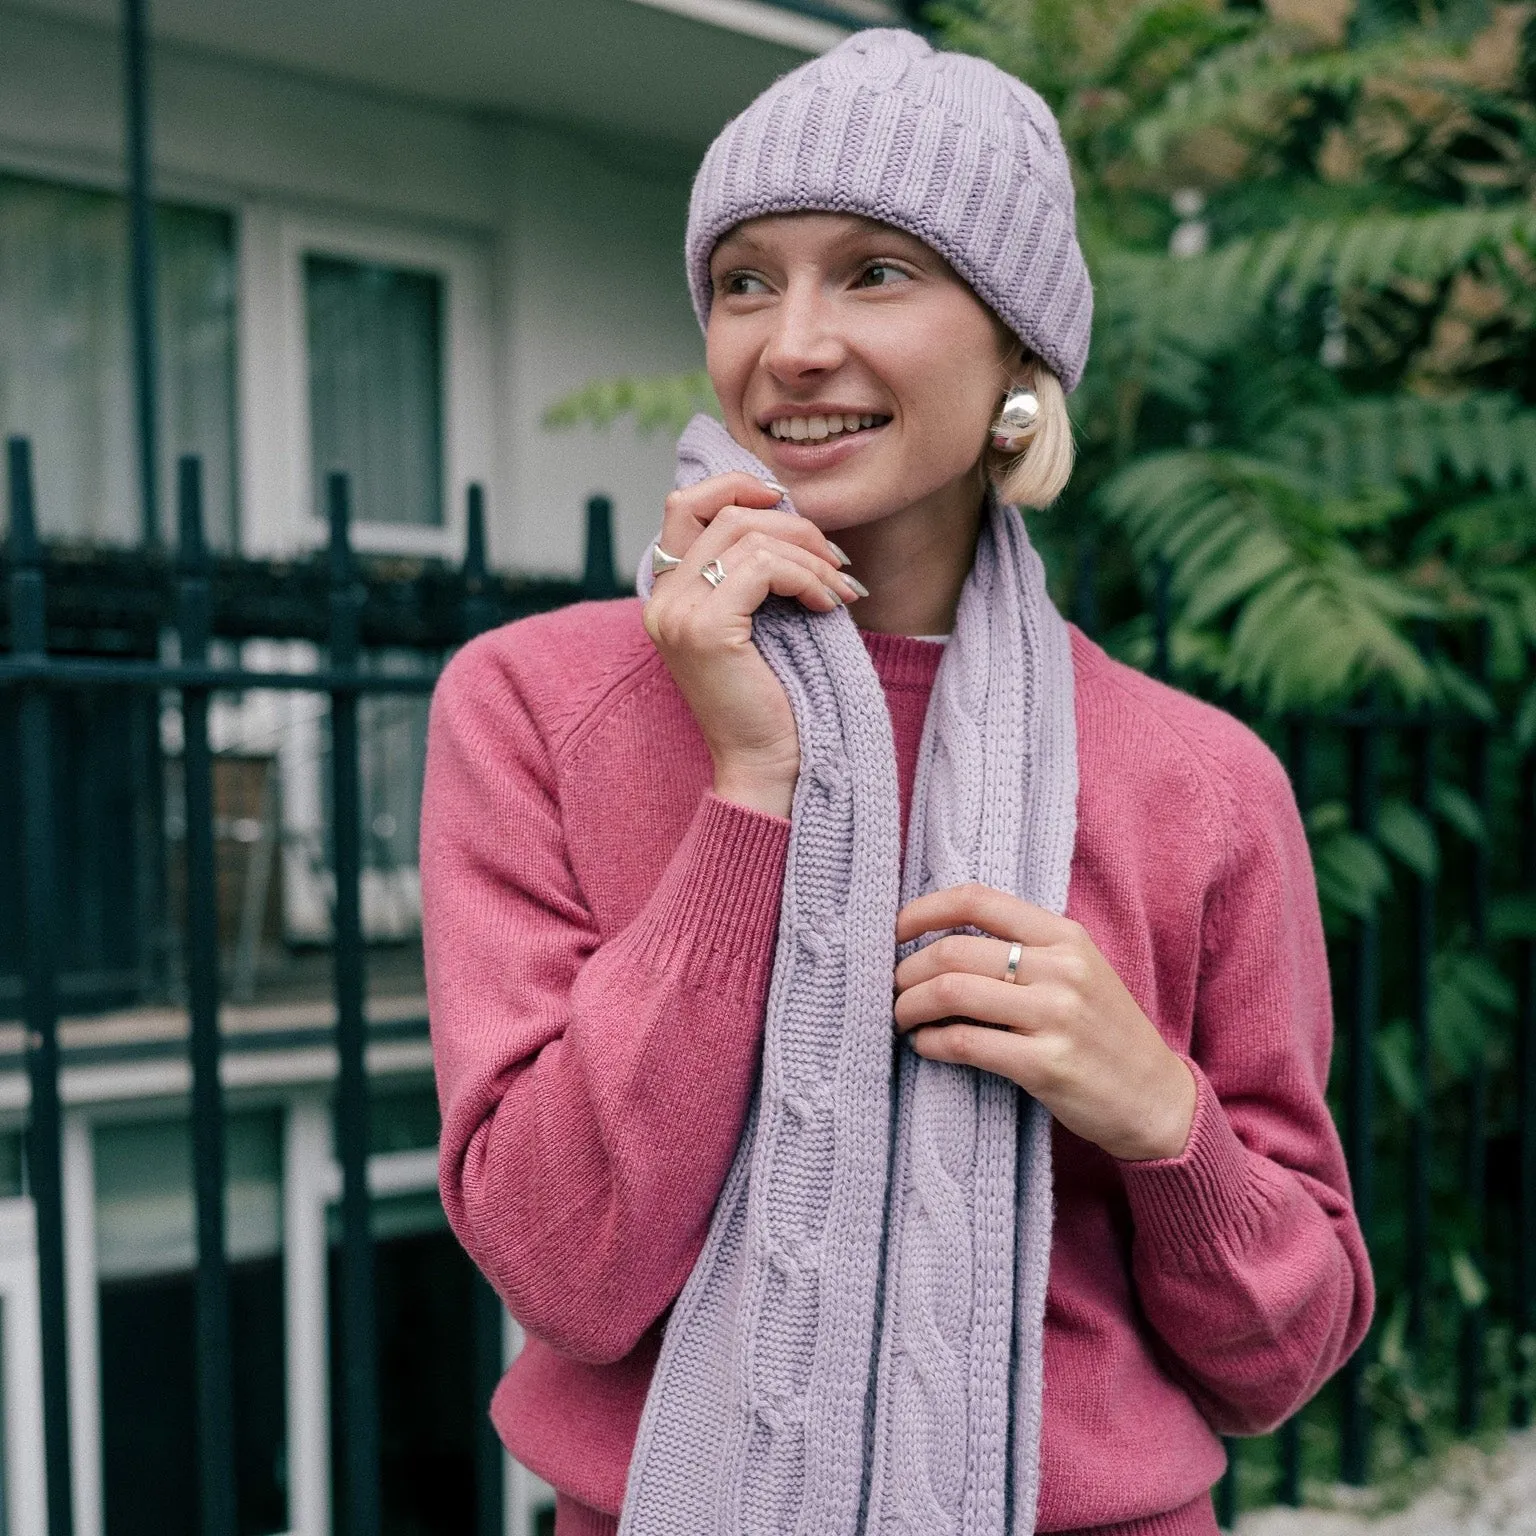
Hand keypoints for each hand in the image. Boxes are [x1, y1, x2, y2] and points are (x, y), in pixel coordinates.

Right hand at [643, 472, 863, 817]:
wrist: (768, 767)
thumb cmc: (774, 699)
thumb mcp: (759, 620)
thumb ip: (753, 569)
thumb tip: (789, 510)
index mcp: (667, 594)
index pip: (685, 504)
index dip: (738, 487)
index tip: (789, 507)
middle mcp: (661, 600)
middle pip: (724, 513)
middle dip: (793, 525)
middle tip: (835, 560)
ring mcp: (677, 614)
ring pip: (750, 538)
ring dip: (809, 556)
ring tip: (839, 590)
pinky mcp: (705, 630)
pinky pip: (764, 569)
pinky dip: (807, 578)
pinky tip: (828, 606)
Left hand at [893, 884, 1195, 1161]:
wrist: (1156, 1099)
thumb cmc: (1104, 1032)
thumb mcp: (1077, 972)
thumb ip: (1023, 949)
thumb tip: (940, 939)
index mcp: (1065, 936)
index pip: (978, 900)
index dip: (924, 911)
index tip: (894, 930)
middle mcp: (1062, 968)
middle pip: (954, 950)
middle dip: (907, 970)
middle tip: (892, 988)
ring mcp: (1056, 1015)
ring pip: (951, 992)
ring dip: (909, 1006)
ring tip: (902, 1017)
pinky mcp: (1046, 1064)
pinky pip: (965, 1042)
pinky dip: (931, 1042)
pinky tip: (925, 1045)